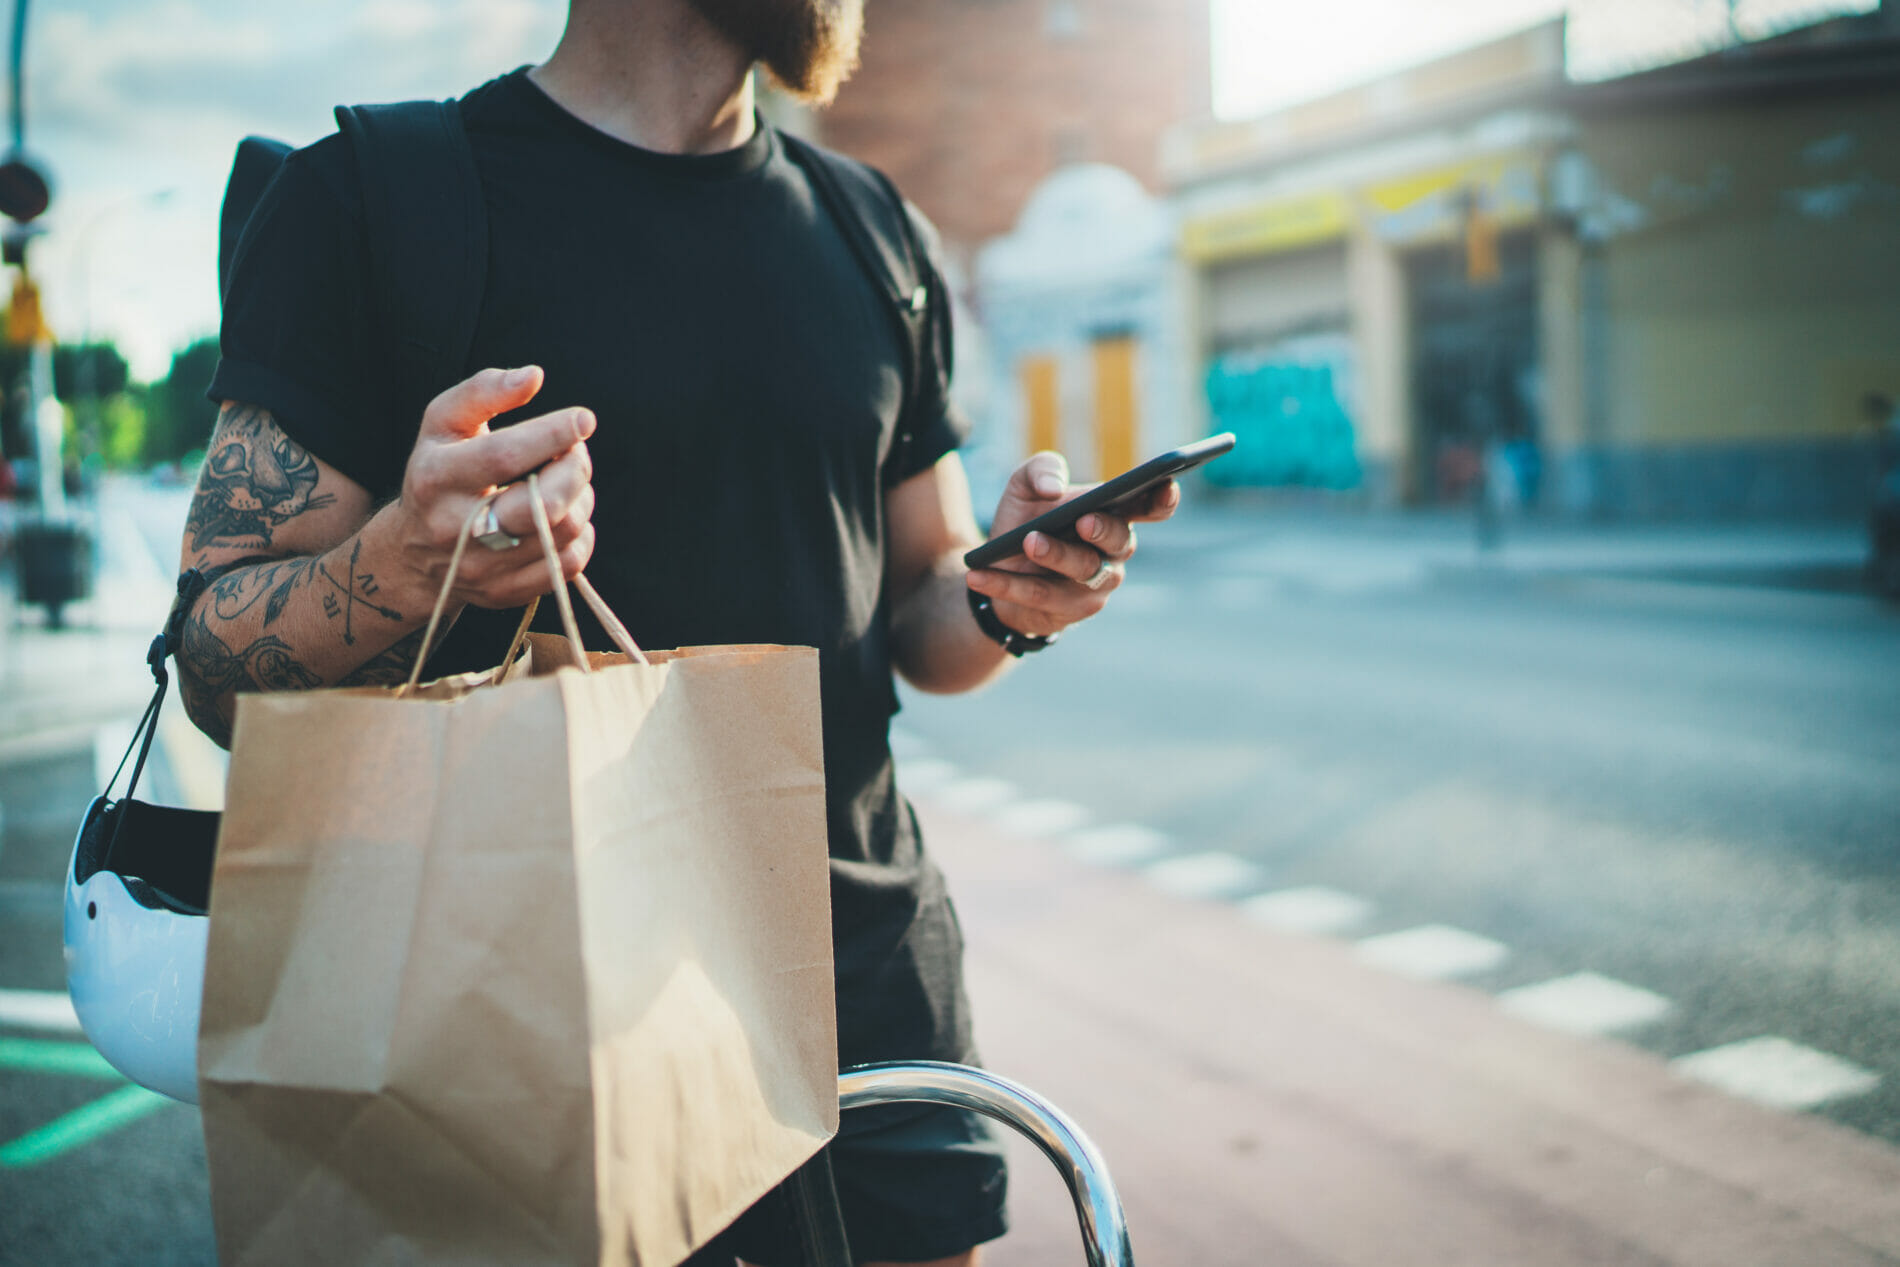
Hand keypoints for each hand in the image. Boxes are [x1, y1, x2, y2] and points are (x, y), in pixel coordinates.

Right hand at [390, 366, 597, 608]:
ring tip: (568, 480)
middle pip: (542, 504)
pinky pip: (568, 564)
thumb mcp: (443, 423)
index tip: (582, 419)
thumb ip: (483, 392)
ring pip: (562, 531)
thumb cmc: (439, 473)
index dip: (553, 434)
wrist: (413, 554)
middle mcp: (454, 528)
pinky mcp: (504, 594)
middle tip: (575, 452)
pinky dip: (581, 533)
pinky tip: (565, 514)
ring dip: (581, 498)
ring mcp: (480, 568)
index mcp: (436, 478)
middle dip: (575, 471)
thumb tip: (533, 376)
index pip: (504, 457)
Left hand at [967, 451, 1179, 638]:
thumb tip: (1055, 487)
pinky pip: (1039, 596)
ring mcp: (1096, 585)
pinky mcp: (1069, 611)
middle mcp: (1114, 551)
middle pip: (1120, 541)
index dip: (1164, 499)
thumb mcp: (1025, 486)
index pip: (1151, 507)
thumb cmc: (1026, 520)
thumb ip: (1041, 469)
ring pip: (1083, 571)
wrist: (999, 568)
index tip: (1165, 484)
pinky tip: (979, 573)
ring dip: (1056, 556)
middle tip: (1083, 520)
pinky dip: (1007, 585)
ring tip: (1029, 542)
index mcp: (1114, 514)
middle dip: (1103, 529)